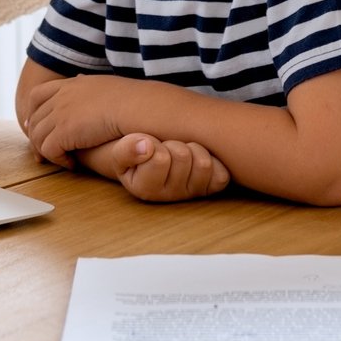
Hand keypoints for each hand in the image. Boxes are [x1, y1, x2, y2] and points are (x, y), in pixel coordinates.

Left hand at [19, 74, 138, 165]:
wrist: (136, 106)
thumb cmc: (130, 98)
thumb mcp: (102, 84)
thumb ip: (87, 86)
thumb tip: (80, 80)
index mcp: (70, 85)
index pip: (37, 95)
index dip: (33, 112)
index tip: (38, 125)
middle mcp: (61, 97)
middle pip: (34, 118)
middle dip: (37, 136)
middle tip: (47, 150)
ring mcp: (60, 114)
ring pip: (38, 137)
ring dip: (48, 151)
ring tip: (64, 159)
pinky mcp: (63, 133)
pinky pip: (48, 150)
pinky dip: (58, 160)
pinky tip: (72, 164)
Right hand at [100, 134, 231, 201]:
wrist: (146, 161)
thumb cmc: (133, 155)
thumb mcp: (119, 152)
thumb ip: (127, 149)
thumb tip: (146, 146)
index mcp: (145, 189)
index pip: (160, 158)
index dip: (155, 143)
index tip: (148, 146)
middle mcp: (170, 197)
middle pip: (183, 157)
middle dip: (174, 144)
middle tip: (164, 147)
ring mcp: (192, 194)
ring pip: (203, 164)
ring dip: (193, 149)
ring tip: (179, 151)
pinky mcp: (210, 190)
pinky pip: (221, 175)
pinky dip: (213, 161)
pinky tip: (196, 159)